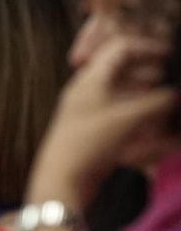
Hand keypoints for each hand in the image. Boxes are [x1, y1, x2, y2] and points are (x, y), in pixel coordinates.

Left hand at [29, 35, 175, 206]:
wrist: (62, 182)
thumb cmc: (90, 145)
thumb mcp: (128, 119)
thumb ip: (157, 102)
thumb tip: (176, 94)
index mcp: (90, 80)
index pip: (120, 48)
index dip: (147, 48)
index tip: (170, 56)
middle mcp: (87, 91)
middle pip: (123, 69)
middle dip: (150, 72)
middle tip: (171, 81)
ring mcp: (89, 110)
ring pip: (123, 91)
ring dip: (146, 93)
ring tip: (166, 102)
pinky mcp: (94, 130)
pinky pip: (120, 113)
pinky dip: (138, 114)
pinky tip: (152, 127)